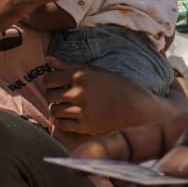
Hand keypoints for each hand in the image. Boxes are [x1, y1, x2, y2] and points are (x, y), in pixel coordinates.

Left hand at [44, 62, 179, 136]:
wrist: (140, 109)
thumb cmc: (120, 86)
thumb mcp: (97, 71)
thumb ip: (70, 65)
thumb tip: (47, 59)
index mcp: (81, 76)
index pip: (48, 79)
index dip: (50, 82)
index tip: (57, 84)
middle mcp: (79, 93)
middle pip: (49, 95)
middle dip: (53, 95)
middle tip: (62, 96)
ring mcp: (82, 111)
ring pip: (54, 110)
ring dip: (58, 108)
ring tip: (68, 107)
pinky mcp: (86, 127)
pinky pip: (61, 125)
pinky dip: (62, 121)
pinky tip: (71, 118)